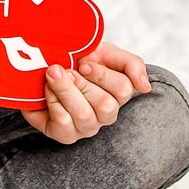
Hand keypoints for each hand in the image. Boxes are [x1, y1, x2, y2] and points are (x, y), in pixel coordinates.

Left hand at [20, 39, 152, 144]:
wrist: (42, 64)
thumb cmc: (77, 60)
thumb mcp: (106, 52)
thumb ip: (131, 64)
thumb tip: (146, 87)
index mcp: (118, 95)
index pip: (123, 90)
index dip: (101, 75)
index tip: (84, 63)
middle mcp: (106, 115)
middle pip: (105, 105)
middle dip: (81, 83)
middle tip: (66, 70)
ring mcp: (86, 128)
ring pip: (85, 115)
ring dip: (65, 90)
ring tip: (53, 75)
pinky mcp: (65, 135)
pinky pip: (63, 122)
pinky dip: (53, 101)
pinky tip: (47, 91)